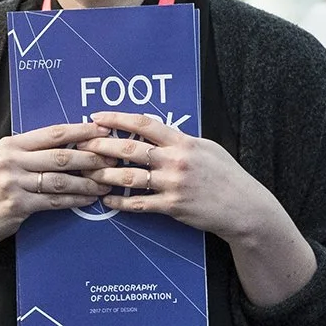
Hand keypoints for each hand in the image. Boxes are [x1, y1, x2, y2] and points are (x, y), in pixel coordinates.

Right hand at [0, 123, 111, 285]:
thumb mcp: (8, 162)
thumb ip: (34, 152)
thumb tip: (75, 142)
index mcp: (11, 144)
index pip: (53, 133)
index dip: (80, 130)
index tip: (103, 130)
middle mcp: (10, 160)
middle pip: (60, 155)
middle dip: (91, 157)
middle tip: (112, 159)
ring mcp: (13, 183)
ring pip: (60, 179)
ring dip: (87, 182)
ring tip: (105, 182)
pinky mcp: (17, 205)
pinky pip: (54, 201)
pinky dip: (75, 199)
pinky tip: (89, 199)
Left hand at [80, 110, 317, 307]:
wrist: (244, 207)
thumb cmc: (226, 176)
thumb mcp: (208, 148)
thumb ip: (181, 140)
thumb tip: (157, 132)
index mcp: (184, 141)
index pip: (144, 124)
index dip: (117, 119)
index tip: (97, 117)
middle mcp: (176, 160)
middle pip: (130, 149)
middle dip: (101, 145)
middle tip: (82, 145)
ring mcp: (173, 184)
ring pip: (129, 176)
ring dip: (105, 174)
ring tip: (89, 173)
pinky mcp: (173, 206)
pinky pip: (139, 204)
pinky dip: (120, 203)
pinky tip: (107, 201)